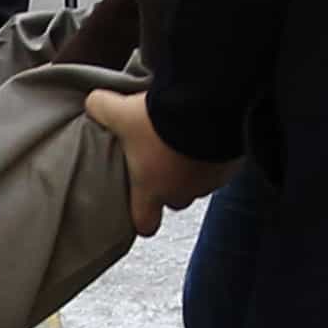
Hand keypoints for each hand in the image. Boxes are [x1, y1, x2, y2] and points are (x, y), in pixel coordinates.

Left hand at [83, 90, 234, 238]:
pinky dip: (214, 150)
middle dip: (169, 183)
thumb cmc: (160, 121)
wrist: (209, 106)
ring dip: (193, 165)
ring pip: (200, 181)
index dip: (140, 215)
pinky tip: (206, 130)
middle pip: (175, 199)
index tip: (137, 202)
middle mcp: (184, 192)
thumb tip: (93, 104)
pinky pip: (222, 163)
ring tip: (185, 139)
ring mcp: (212, 181)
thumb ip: (100, 110)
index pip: (145, 223)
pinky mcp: (234, 163)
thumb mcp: (120, 112)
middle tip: (160, 158)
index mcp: (152, 190)